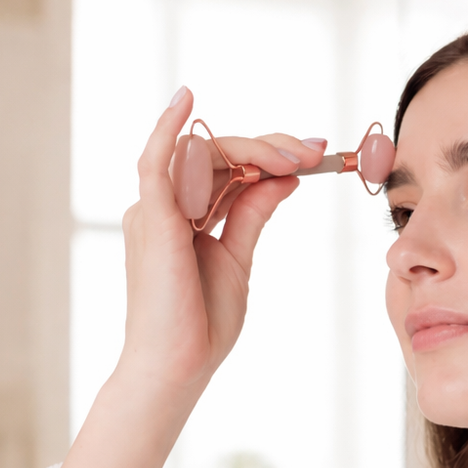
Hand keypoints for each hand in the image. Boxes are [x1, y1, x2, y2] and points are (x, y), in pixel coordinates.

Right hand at [7, 88, 325, 467]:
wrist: (179, 368)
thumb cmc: (202, 325)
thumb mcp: (237, 258)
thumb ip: (253, 212)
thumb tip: (284, 176)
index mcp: (185, 216)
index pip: (230, 169)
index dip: (271, 155)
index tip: (317, 154)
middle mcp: (166, 206)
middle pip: (219, 155)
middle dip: (270, 149)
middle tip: (316, 152)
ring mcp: (155, 210)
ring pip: (202, 153)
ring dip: (252, 148)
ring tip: (297, 155)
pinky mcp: (151, 218)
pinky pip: (155, 161)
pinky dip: (168, 128)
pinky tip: (186, 99)